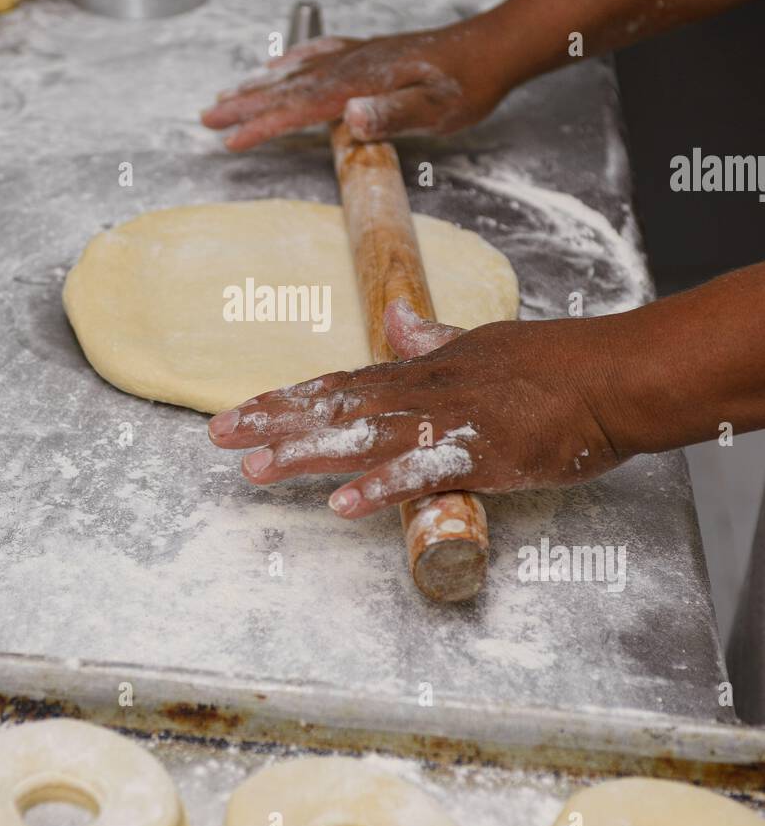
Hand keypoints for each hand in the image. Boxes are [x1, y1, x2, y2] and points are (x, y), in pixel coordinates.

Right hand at [200, 14, 511, 150]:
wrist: (492, 48)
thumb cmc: (467, 84)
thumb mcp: (436, 108)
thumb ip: (393, 113)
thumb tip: (348, 115)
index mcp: (359, 82)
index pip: (299, 108)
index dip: (262, 125)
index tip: (230, 140)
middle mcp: (350, 65)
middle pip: (286, 87)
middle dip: (244, 104)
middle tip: (205, 116)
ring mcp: (357, 56)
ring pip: (296, 71)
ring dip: (259, 85)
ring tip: (226, 94)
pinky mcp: (368, 53)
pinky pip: (316, 55)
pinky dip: (291, 62)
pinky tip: (279, 64)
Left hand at [207, 301, 623, 516]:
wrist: (611, 376)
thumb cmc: (555, 364)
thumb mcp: (484, 344)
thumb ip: (435, 339)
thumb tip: (396, 321)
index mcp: (421, 370)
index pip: (337, 382)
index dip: (285, 399)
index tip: (237, 413)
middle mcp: (422, 390)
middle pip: (334, 405)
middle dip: (273, 422)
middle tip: (215, 437)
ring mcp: (448, 421)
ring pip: (363, 435)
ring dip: (307, 451)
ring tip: (254, 470)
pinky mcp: (481, 452)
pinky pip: (422, 472)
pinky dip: (381, 486)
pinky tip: (343, 505)